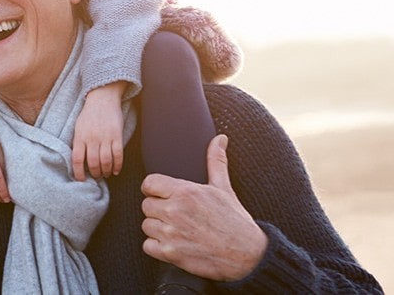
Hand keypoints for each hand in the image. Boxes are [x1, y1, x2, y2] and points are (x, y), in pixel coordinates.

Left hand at [71, 83, 125, 180]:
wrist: (103, 98)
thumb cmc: (89, 114)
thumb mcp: (78, 127)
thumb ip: (78, 142)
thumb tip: (78, 161)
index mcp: (80, 137)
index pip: (76, 159)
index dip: (78, 173)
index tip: (81, 179)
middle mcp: (92, 138)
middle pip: (92, 163)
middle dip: (95, 173)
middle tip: (96, 176)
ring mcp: (105, 137)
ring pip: (106, 161)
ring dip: (106, 171)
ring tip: (105, 174)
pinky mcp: (117, 135)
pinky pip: (118, 154)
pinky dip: (117, 165)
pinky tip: (116, 170)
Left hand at [139, 134, 266, 280]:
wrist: (247, 255)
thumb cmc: (235, 221)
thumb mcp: (224, 188)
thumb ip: (216, 161)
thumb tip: (220, 138)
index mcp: (185, 192)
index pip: (149, 183)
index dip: (155, 189)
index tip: (164, 195)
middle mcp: (175, 211)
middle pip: (146, 205)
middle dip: (159, 209)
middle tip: (177, 215)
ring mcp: (171, 233)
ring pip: (146, 225)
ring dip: (158, 228)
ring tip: (178, 229)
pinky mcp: (169, 253)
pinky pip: (147, 245)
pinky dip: (157, 246)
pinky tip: (174, 243)